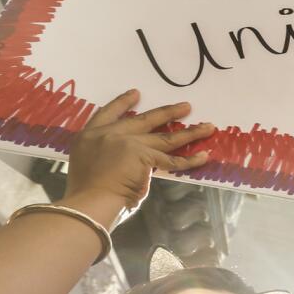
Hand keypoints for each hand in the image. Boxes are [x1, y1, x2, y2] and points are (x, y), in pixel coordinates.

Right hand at [65, 90, 213, 214]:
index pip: (108, 113)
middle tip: (185, 106)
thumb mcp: (86, 164)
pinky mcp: (144, 156)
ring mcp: (128, 142)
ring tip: (207, 127)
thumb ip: (104, 156)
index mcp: (89, 135)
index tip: (136, 93)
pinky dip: (190, 160)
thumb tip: (125, 161)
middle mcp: (109, 134)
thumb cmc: (86, 192)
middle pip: (144, 120)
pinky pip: (173, 160)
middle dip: (167, 113)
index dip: (123, 103)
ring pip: (165, 137)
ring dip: (189, 132)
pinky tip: (204, 156)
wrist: (89, 200)